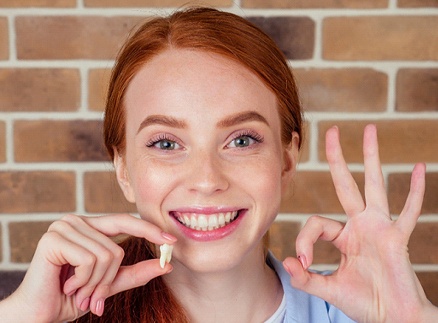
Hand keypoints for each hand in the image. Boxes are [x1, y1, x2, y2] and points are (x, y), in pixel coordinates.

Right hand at [2, 213, 175, 322]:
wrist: (39, 314)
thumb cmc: (71, 297)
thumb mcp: (109, 284)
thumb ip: (135, 273)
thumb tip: (166, 264)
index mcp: (89, 227)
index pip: (125, 221)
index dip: (149, 230)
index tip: (172, 241)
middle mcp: (76, 221)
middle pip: (117, 247)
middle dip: (108, 279)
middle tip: (94, 297)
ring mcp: (64, 227)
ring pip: (106, 255)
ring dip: (95, 283)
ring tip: (77, 291)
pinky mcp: (54, 238)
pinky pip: (90, 260)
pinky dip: (84, 280)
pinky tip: (67, 285)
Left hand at [283, 124, 435, 321]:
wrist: (392, 319)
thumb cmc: (364, 303)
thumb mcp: (329, 289)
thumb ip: (306, 278)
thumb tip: (287, 263)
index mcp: (344, 235)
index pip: (317, 223)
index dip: (304, 241)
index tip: (305, 263)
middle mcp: (361, 225)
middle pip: (346, 184)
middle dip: (337, 159)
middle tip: (331, 131)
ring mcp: (380, 228)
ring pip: (375, 186)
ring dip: (371, 158)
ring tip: (370, 129)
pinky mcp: (398, 238)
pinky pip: (408, 211)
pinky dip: (414, 191)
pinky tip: (417, 167)